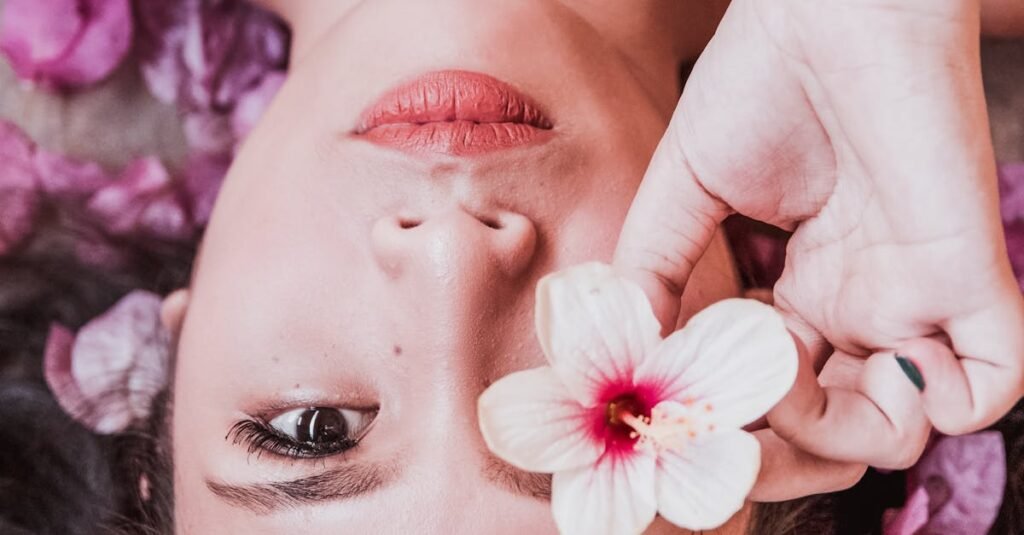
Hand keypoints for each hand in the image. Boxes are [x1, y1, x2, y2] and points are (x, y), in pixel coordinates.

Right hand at [614, 0, 1023, 499]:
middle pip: (835, 427)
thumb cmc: (758, 83)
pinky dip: (944, 408)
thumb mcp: (682, 193)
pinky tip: (882, 361)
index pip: (773, 390)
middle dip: (781, 447)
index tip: (681, 411)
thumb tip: (628, 356)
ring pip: (904, 428)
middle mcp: (857, 304)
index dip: (731, 416)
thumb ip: (655, 272)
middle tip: (736, 417)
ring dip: (841, 434)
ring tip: (795, 375)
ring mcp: (912, 296)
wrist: (826, 12)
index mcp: (800, 287)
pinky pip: (990, 391)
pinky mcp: (965, 276)